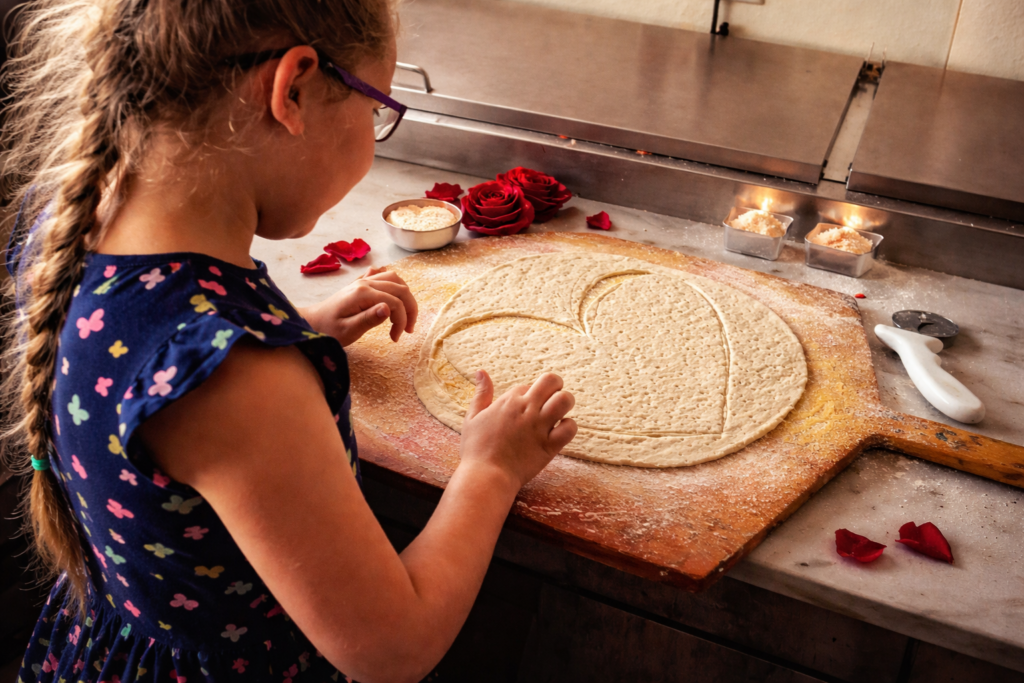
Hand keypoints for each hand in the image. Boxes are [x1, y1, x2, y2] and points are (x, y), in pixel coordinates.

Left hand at [303, 267, 418, 345]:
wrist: (313, 321)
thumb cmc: (328, 329)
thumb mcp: (347, 330)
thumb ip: (368, 319)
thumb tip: (389, 308)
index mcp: (362, 294)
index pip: (394, 302)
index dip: (401, 320)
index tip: (395, 338)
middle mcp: (365, 283)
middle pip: (400, 288)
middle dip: (410, 309)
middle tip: (407, 330)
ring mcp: (364, 280)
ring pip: (395, 279)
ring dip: (405, 297)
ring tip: (404, 317)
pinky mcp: (362, 283)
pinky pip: (384, 276)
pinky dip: (394, 286)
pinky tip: (393, 298)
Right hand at [459, 370, 576, 490]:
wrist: (486, 476)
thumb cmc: (476, 449)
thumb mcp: (472, 417)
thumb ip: (481, 393)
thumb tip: (481, 371)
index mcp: (509, 400)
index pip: (529, 385)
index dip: (529, 395)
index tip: (524, 409)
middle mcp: (527, 409)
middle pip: (551, 380)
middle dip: (555, 386)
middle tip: (550, 400)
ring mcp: (539, 426)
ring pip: (565, 400)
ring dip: (565, 403)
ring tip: (558, 413)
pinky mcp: (549, 446)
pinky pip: (570, 428)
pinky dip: (568, 427)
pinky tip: (559, 432)